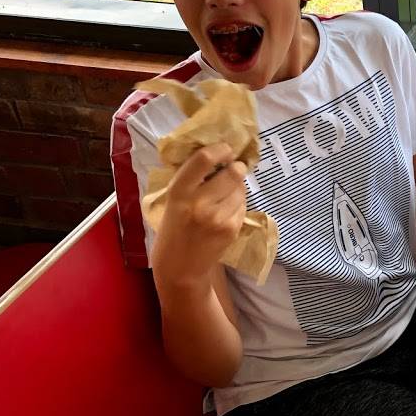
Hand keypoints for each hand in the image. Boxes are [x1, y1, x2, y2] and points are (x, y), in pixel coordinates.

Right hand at [151, 143, 247, 288]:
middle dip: (236, 167)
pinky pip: (243, 205)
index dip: (220, 149)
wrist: (180, 266)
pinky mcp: (232, 229)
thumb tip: (217, 153)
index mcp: (179, 192)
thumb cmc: (174, 227)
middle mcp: (200, 204)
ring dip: (237, 186)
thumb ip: (191, 178)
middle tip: (233, 168)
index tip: (225, 149)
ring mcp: (218, 218)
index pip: (204, 159)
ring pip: (241, 188)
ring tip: (224, 195)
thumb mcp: (172, 199)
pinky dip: (238, 203)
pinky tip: (225, 211)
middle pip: (232, 172)